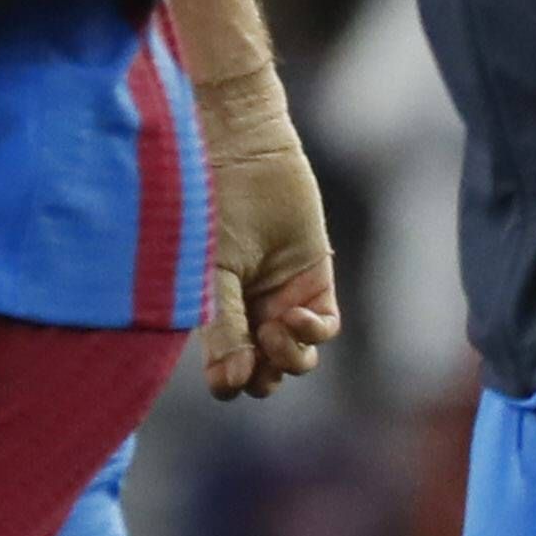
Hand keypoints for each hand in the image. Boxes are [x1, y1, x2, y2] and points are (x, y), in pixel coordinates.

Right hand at [195, 70, 340, 399]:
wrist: (241, 151)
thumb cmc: (211, 205)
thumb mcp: (211, 272)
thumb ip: (223, 325)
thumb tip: (233, 384)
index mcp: (213, 312)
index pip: (225, 371)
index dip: (229, 382)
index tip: (231, 372)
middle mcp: (248, 311)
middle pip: (263, 373)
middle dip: (263, 377)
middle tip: (256, 358)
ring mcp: (282, 297)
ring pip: (296, 357)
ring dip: (287, 358)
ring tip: (275, 332)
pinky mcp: (314, 279)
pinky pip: (324, 327)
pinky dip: (312, 332)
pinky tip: (294, 317)